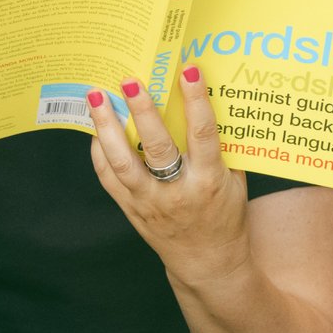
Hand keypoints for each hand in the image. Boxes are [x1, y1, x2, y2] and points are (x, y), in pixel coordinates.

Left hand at [88, 63, 248, 285]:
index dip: (196, 101)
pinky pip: (108, 178)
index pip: (203, 135)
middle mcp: (177, 192)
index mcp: (209, 182)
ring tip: (97, 97)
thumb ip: (224, 147)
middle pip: (156, 147)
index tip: (188, 70)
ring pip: (122, 162)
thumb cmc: (225, 216)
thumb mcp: (235, 182)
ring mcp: (149, 202)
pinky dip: (99, 151)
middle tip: (130, 80)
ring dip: (106, 127)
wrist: (207, 262)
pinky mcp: (131, 209)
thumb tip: (210, 100)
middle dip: (142, 111)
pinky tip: (96, 129)